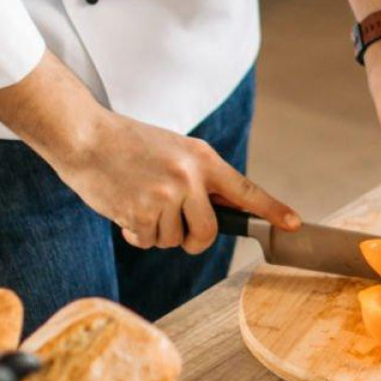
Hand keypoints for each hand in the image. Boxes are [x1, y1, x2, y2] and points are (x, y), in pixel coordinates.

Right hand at [48, 110, 300, 253]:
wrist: (86, 138)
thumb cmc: (130, 145)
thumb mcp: (175, 150)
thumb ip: (200, 177)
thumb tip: (222, 207)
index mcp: (202, 158)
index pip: (245, 189)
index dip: (273, 210)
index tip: (294, 224)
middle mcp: (189, 177)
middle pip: (208, 232)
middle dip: (193, 239)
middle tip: (176, 227)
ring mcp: (165, 196)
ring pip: (174, 240)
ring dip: (156, 232)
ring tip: (140, 201)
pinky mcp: (140, 214)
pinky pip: (148, 242)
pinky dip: (136, 234)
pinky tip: (125, 209)